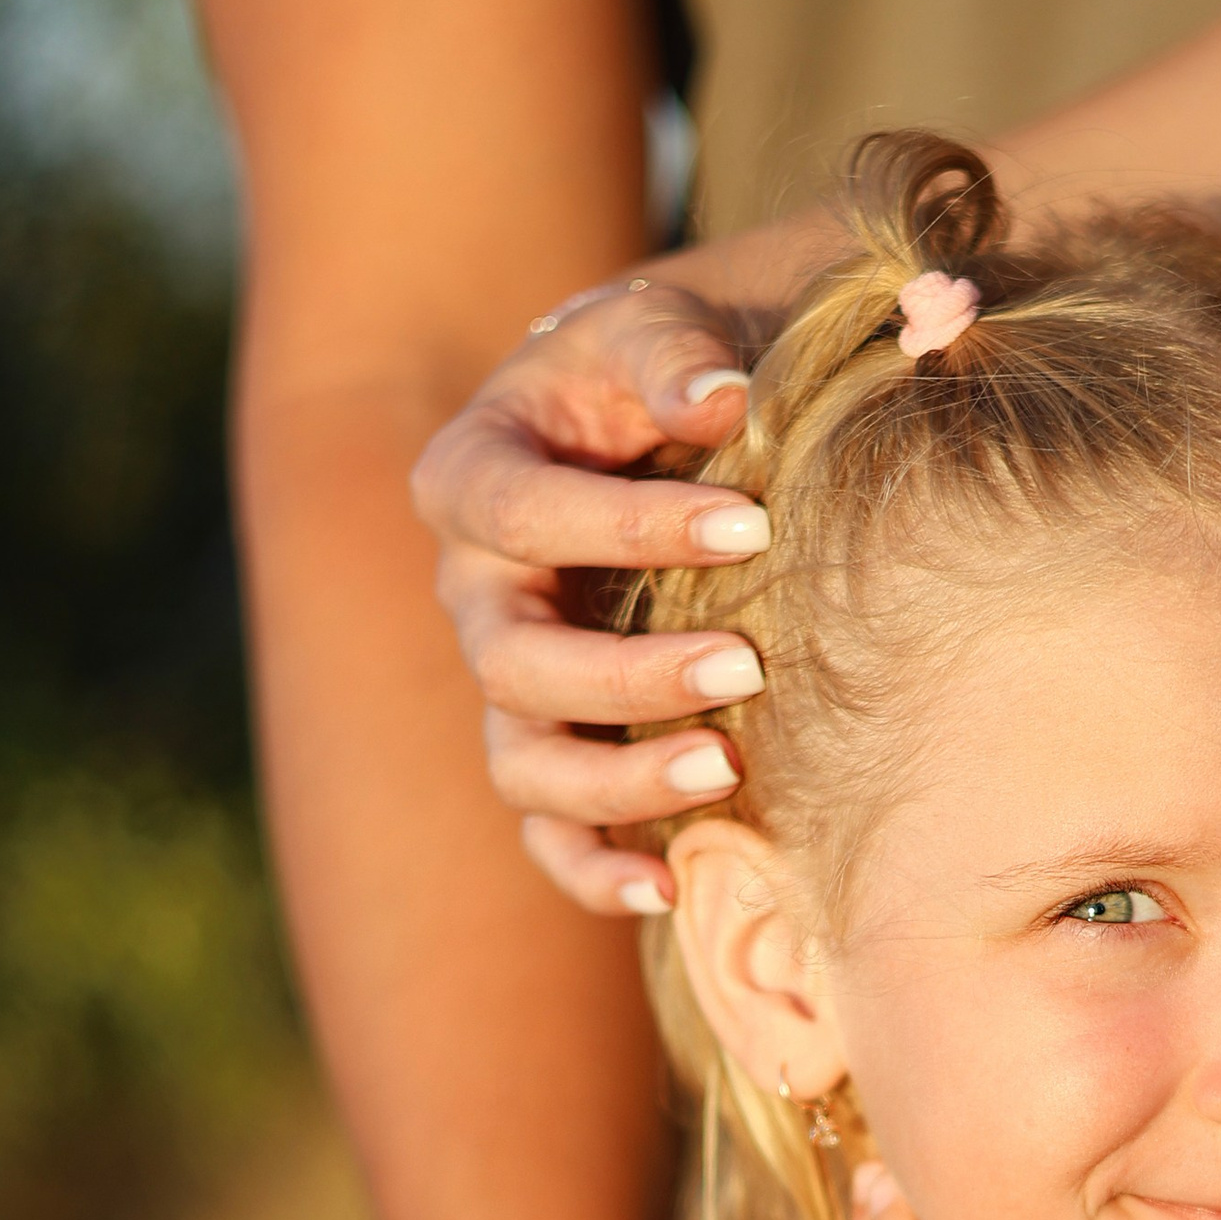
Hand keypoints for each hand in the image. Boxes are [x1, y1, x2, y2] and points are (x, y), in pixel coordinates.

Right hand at [409, 263, 781, 917]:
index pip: (524, 515)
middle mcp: (473, 594)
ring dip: (618, 783)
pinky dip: (595, 870)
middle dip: (629, 675)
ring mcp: (508, 685)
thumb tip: (723, 403)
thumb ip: (676, 354)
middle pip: (515, 663)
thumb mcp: (655, 329)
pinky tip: (668, 890)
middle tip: (748, 663)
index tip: (751, 527)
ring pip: (525, 766)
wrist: (649, 425)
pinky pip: (548, 835)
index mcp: (470, 479)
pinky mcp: (552, 748)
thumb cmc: (655, 372)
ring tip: (724, 768)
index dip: (629, 528)